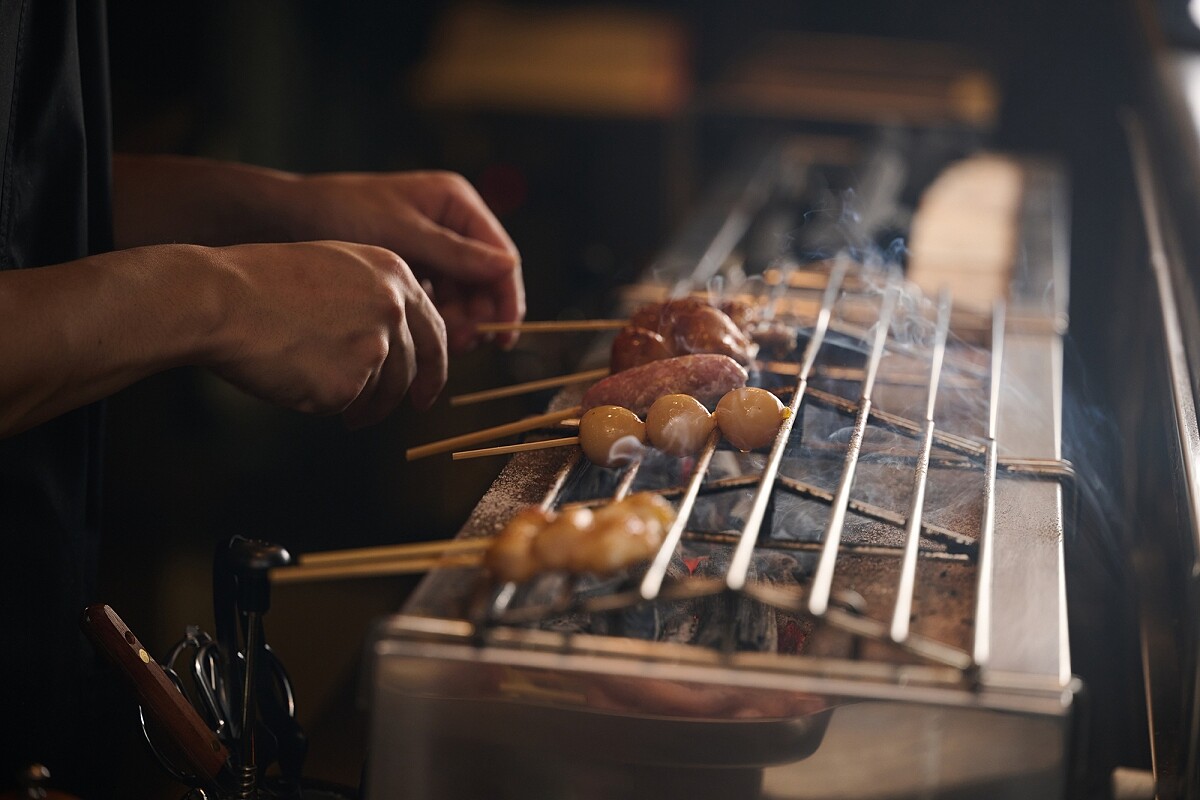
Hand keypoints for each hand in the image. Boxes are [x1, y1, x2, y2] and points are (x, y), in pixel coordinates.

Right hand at [209, 241, 446, 426]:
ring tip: (317, 389)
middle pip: (412, 367)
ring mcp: (374, 347)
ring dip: (360, 403)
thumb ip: (373, 299)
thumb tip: (393, 343)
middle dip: (405, 395)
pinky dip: (321, 400)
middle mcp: (393, 309)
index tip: (426, 389)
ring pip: (380, 391)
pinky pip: (343, 403)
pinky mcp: (348, 384)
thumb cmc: (261, 282)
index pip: (433, 329)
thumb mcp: (334, 268)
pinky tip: (293, 377)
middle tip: (396, 411)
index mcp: (393, 274)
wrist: (219, 298)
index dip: (434, 364)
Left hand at [294, 170, 523, 352]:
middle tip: (463, 344)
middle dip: (478, 314)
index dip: (507, 297)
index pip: (500, 255)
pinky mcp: (415, 267)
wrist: (288, 216)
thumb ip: (455, 253)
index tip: (504, 335)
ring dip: (459, 321)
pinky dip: (437, 318)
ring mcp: (434, 247)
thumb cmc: (342, 210)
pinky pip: (438, 298)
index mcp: (455, 202)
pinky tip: (424, 336)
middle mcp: (451, 223)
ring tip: (443, 342)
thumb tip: (507, 267)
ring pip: (463, 294)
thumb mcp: (402, 233)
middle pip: (485, 279)